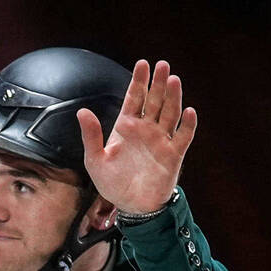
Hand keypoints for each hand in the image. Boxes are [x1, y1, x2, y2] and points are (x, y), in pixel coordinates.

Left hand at [75, 59, 196, 219]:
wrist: (131, 206)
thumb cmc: (112, 183)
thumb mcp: (95, 160)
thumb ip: (91, 136)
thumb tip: (82, 111)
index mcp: (127, 126)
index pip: (135, 98)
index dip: (139, 81)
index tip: (142, 64)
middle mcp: (146, 129)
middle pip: (154, 100)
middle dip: (158, 83)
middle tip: (162, 65)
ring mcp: (161, 140)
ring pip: (170, 113)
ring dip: (173, 97)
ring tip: (174, 80)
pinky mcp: (173, 154)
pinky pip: (183, 136)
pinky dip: (187, 124)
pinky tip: (188, 112)